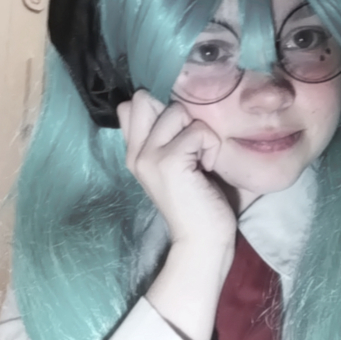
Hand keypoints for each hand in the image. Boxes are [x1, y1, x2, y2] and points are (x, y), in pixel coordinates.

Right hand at [117, 90, 236, 247]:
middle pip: (144, 99)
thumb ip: (167, 138)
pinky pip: (198, 130)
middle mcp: (135, 152)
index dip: (158, 108)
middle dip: (177, 113)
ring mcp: (149, 156)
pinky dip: (211, 146)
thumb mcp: (176, 164)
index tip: (178, 133)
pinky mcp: (169, 161)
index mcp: (135, 153)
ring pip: (177, 110)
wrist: (202, 240)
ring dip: (199, 132)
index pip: (130, 106)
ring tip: (201, 160)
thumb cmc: (198, 202)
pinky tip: (207, 169)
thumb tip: (177, 106)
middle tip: (189, 145)